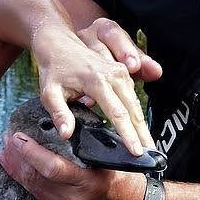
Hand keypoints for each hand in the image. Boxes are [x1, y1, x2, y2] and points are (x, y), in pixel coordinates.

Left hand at [0, 131, 144, 199]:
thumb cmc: (127, 180)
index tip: (18, 137)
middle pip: (36, 178)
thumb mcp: (113, 161)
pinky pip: (38, 195)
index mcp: (90, 183)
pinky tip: (16, 168)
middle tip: (6, 139)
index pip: (52, 168)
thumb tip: (63, 127)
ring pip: (33, 188)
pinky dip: (25, 179)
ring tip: (5, 152)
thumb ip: (89, 148)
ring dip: (16, 169)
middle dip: (17, 158)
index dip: (31, 152)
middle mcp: (75, 199)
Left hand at [30, 20, 156, 157]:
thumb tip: (67, 135)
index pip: (117, 114)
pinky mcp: (121, 73)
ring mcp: (120, 73)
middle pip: (133, 110)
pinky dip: (137, 115)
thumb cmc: (53, 69)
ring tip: (149, 148)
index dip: (128, 135)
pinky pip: (133, 97)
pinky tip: (140, 131)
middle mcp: (113, 75)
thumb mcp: (49, 92)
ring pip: (136, 104)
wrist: (59, 43)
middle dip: (142, 135)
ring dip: (142, 126)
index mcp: (97, 80)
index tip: (136, 152)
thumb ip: (59, 114)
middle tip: (151, 156)